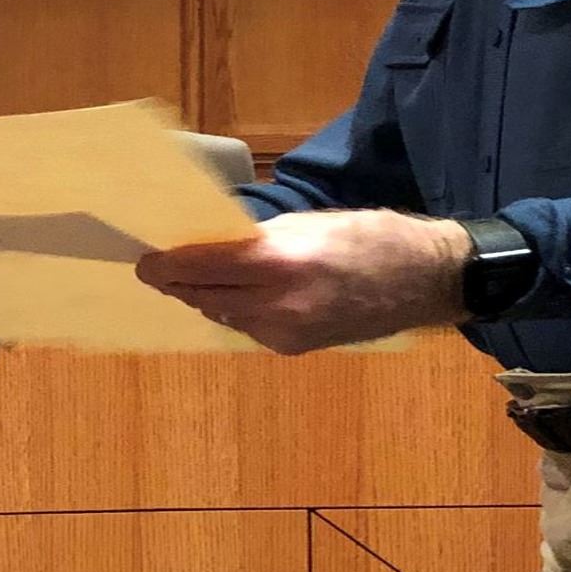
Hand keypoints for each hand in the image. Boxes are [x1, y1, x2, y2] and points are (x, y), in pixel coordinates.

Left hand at [135, 210, 471, 353]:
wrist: (424, 281)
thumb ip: (259, 239)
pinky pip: (247, 327)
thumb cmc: (372, 237)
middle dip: (177, 284)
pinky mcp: (295, 348)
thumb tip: (214, 246)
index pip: (203, 267)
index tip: (145, 260)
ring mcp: (286, 333)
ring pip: (223, 316)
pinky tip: (230, 296)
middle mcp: (279, 304)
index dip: (167, 266)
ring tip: (186, 280)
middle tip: (155, 270)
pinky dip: (233, 310)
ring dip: (203, 297)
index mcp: (281, 262)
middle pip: (205, 297)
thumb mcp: (310, 224)